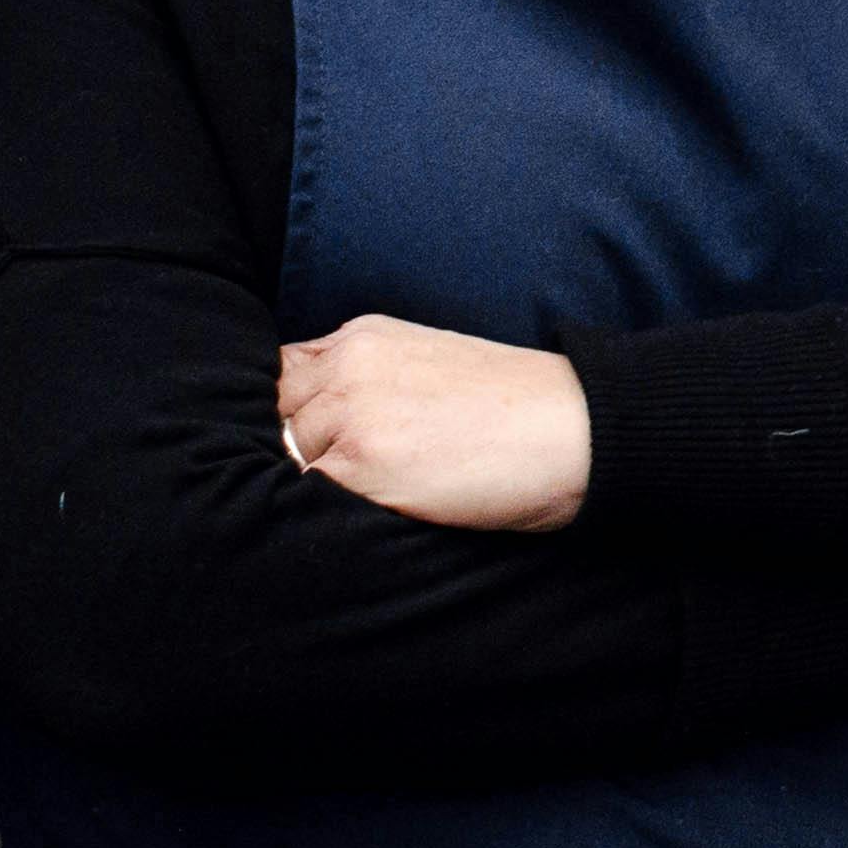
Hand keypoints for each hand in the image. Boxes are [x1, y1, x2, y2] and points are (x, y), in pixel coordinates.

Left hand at [273, 314, 592, 531]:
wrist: (573, 430)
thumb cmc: (515, 408)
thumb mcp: (430, 363)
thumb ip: (367, 378)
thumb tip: (316, 428)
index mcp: (363, 336)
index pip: (281, 375)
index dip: (290, 415)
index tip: (318, 443)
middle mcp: (347, 366)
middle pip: (274, 417)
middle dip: (297, 451)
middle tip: (346, 478)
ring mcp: (350, 413)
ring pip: (288, 459)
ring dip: (315, 483)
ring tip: (370, 496)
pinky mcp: (361, 463)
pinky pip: (306, 496)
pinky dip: (326, 512)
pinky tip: (375, 511)